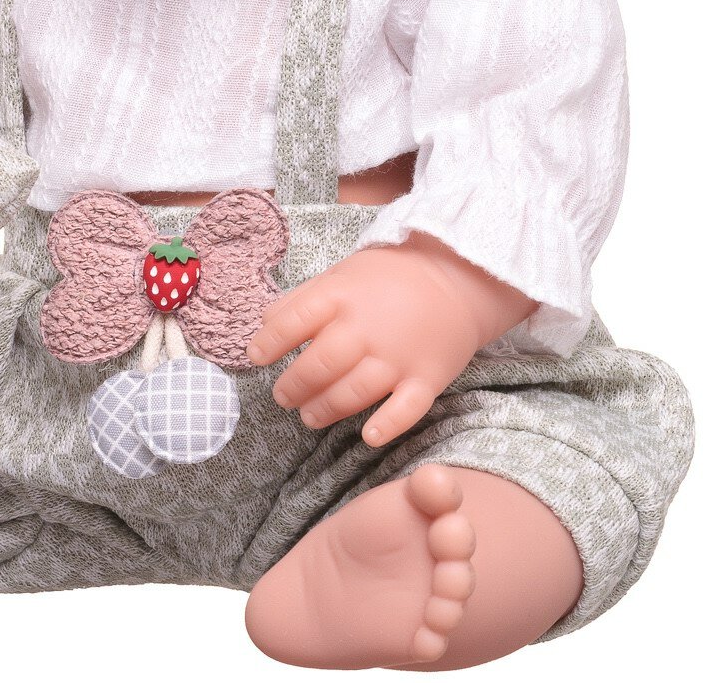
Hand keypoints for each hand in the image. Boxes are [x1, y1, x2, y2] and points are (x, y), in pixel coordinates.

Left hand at [245, 233, 536, 447]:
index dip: (268, 342)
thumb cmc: (387, 279)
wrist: (455, 278)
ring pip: (353, 392)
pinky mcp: (427, 378)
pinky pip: (406, 409)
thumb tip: (264, 325)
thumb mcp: (340, 275)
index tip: (256, 358)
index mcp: (341, 296)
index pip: (293, 321)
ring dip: (325, 409)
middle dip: (294, 386)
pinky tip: (368, 435)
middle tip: (283, 396)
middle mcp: (366, 327)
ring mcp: (398, 355)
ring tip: (309, 416)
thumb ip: (302, 300)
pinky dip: (387, 425)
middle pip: (319, 365)